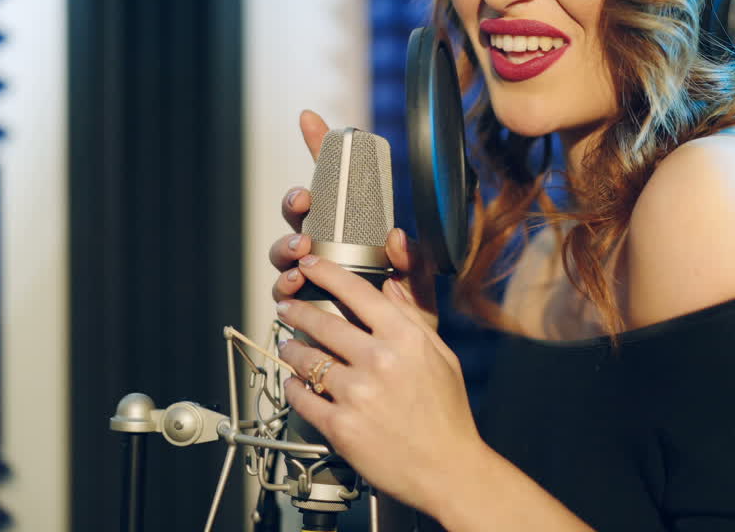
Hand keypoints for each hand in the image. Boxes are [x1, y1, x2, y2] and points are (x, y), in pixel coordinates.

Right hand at [267, 110, 437, 330]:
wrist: (395, 371)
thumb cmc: (407, 326)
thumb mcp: (420, 292)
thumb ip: (414, 263)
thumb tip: (398, 235)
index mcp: (356, 233)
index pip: (336, 185)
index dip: (321, 150)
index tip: (311, 120)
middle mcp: (327, 248)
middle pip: (299, 213)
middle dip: (296, 201)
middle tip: (306, 202)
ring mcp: (308, 274)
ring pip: (284, 248)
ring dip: (287, 244)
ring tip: (302, 252)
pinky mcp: (297, 304)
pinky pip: (281, 287)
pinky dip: (285, 282)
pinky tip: (296, 284)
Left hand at [274, 255, 486, 513]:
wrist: (448, 469)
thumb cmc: (447, 416)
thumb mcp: (441, 357)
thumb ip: (413, 319)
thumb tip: (390, 286)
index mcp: (406, 339)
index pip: (357, 292)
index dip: (326, 272)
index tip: (310, 265)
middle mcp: (379, 361)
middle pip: (322, 322)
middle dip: (296, 310)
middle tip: (286, 306)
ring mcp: (357, 394)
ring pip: (307, 360)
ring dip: (291, 349)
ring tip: (288, 347)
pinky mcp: (341, 426)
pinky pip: (303, 398)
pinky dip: (294, 388)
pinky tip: (295, 383)